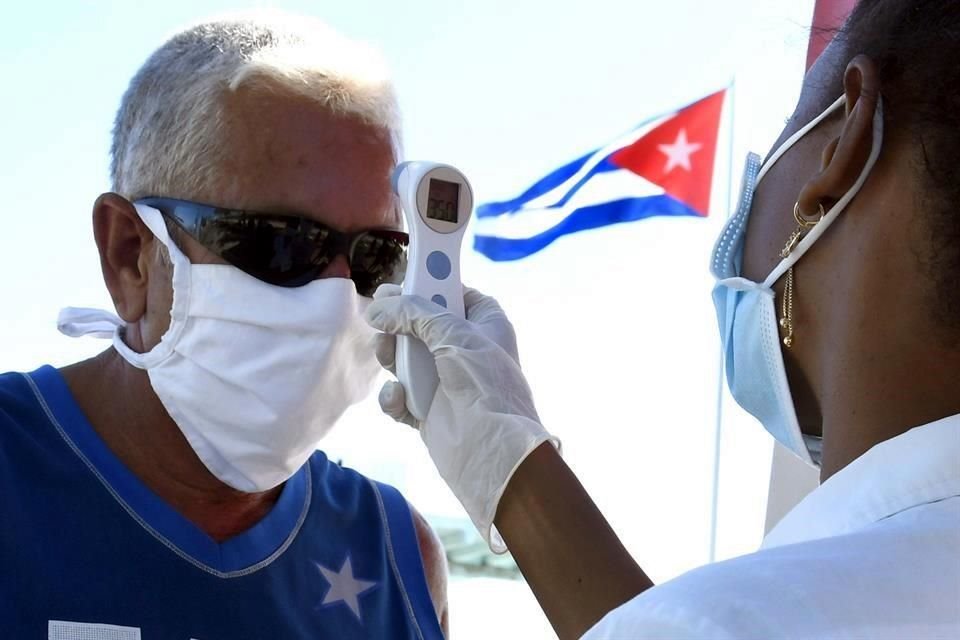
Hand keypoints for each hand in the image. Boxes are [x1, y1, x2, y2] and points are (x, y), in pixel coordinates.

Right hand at [366, 284, 558, 550]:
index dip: (424, 285)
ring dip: (391, 357)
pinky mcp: (428, 410)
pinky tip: (399, 399)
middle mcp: (465, 348)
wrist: (492, 451)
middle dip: (398, 325)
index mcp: (484, 322)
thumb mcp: (453, 335)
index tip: (396, 284)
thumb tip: (376, 308)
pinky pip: (400, 394)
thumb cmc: (485, 384)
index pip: (451, 292)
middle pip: (419, 323)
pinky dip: (394, 397)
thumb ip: (413, 314)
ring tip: (389, 360)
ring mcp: (445, 381)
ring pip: (403, 357)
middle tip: (381, 324)